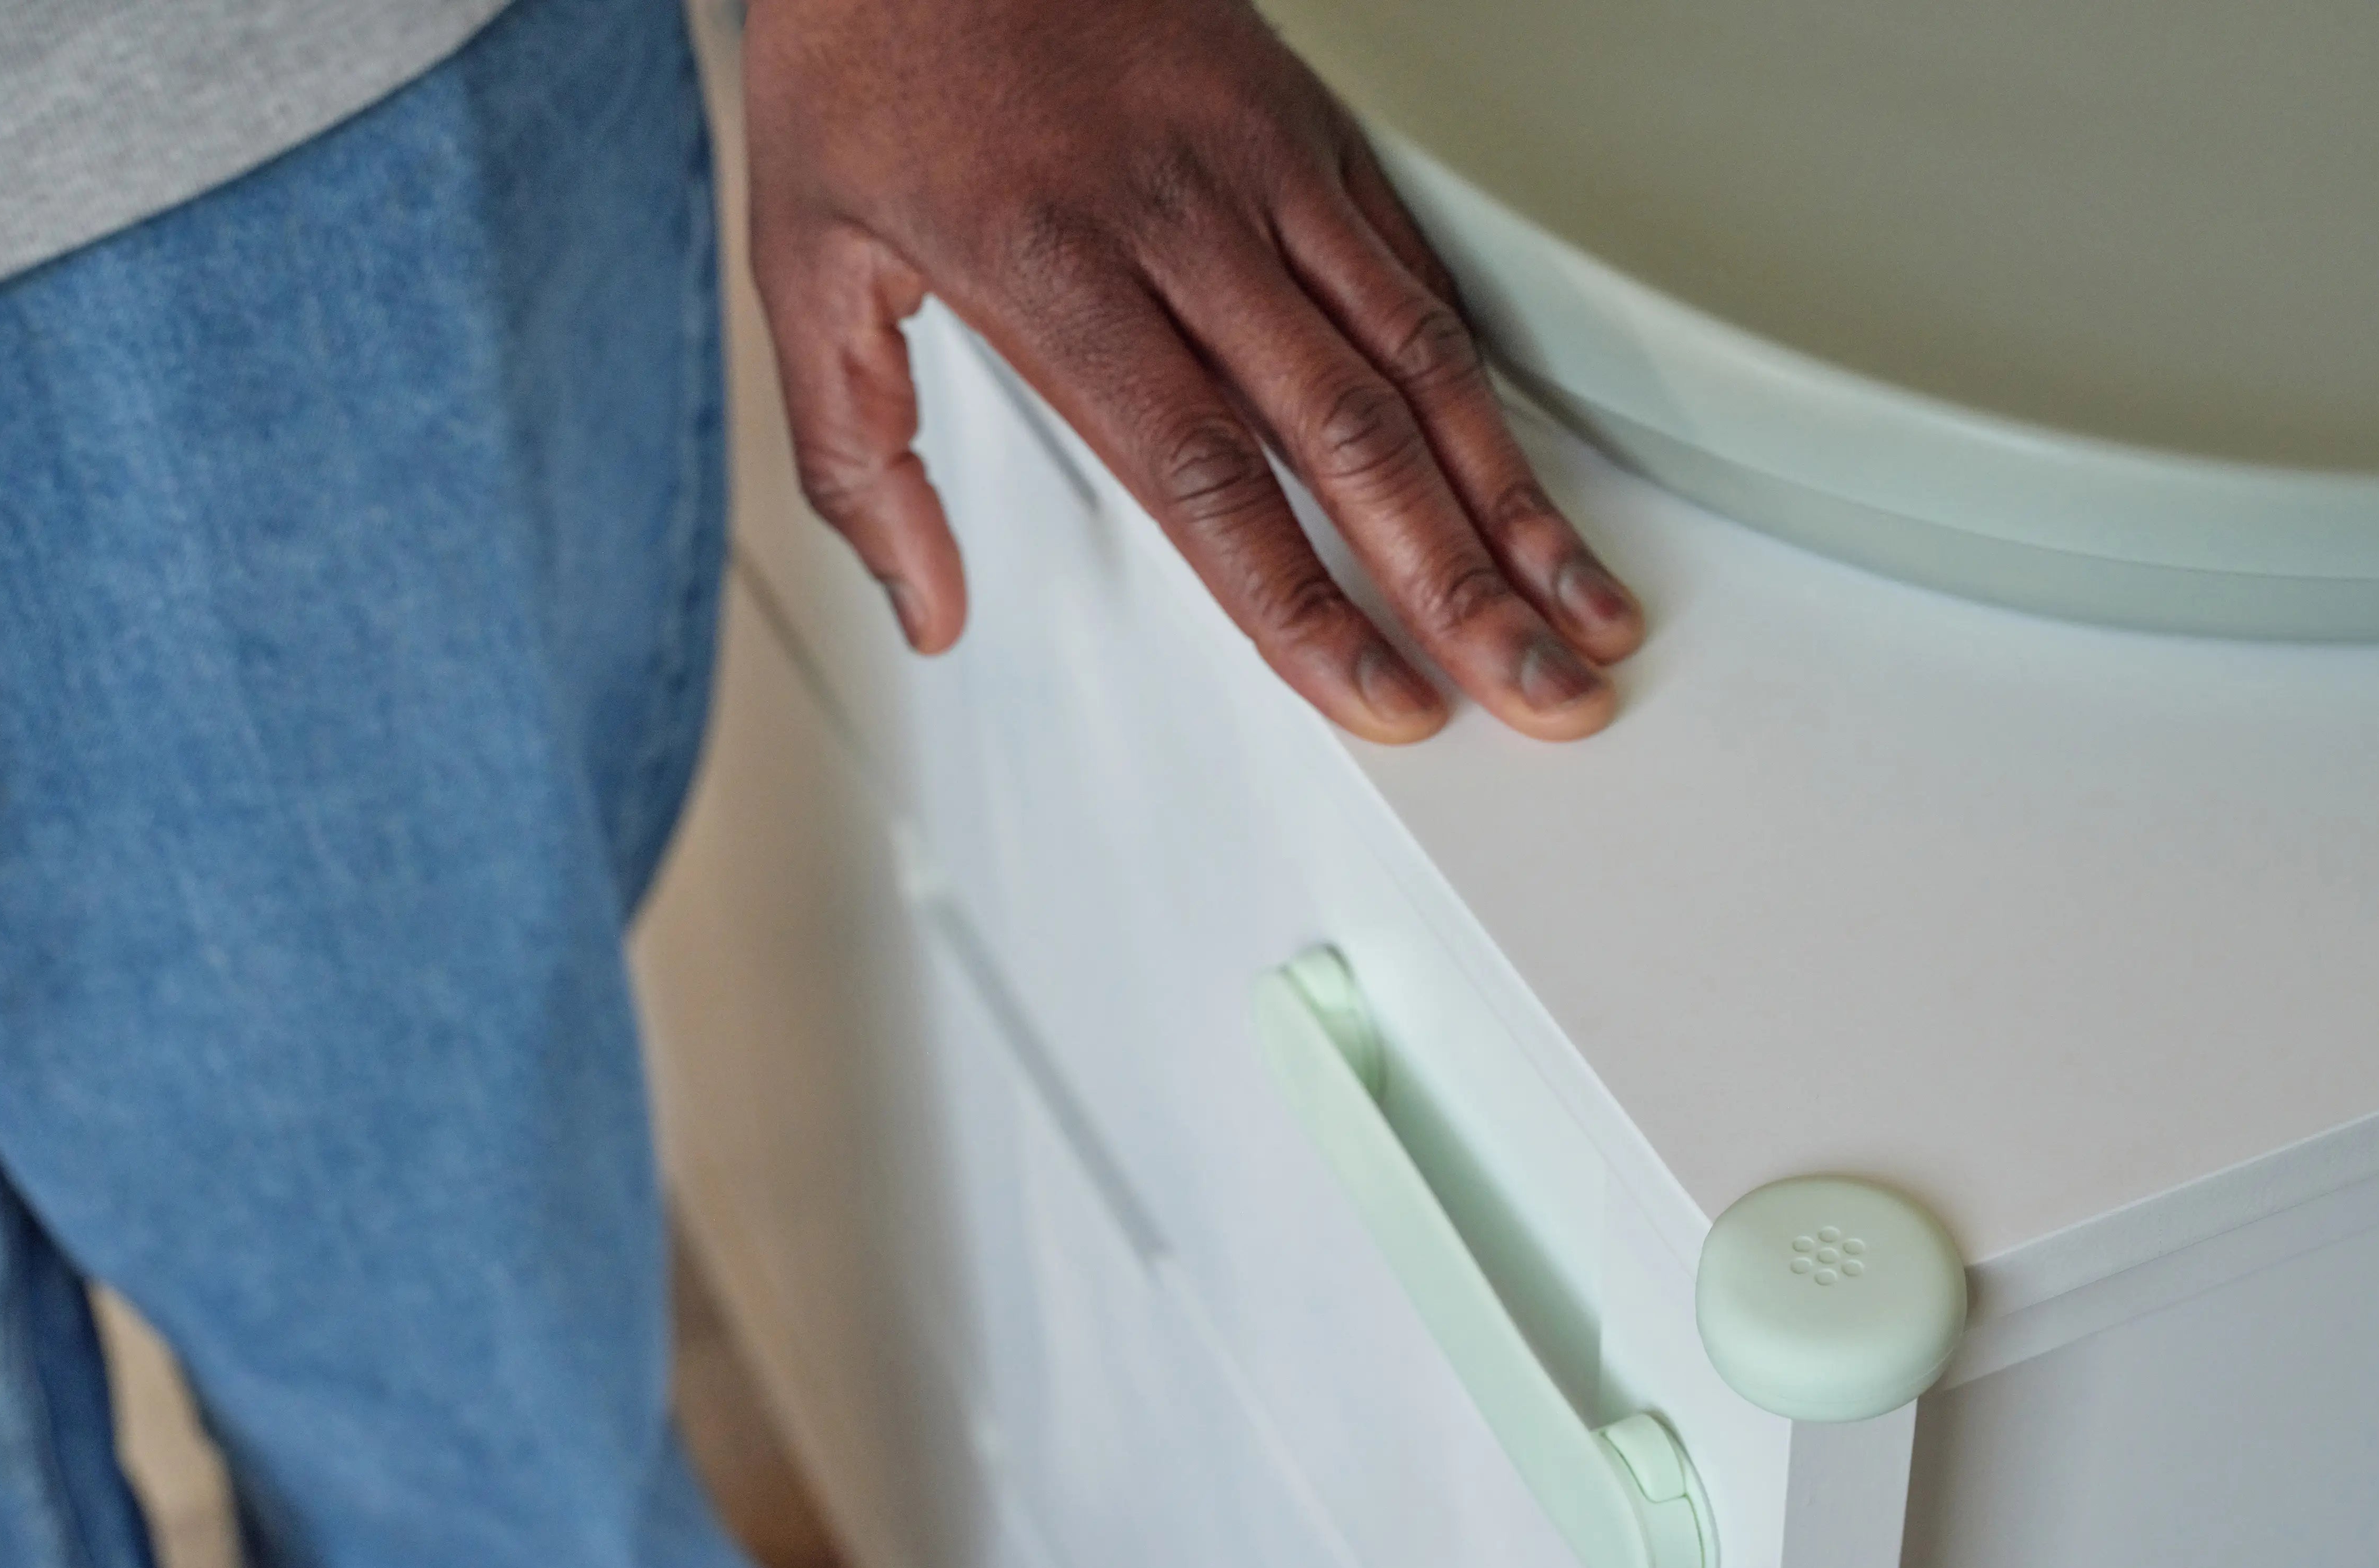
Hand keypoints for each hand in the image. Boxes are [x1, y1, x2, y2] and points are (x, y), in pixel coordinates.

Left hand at [743, 0, 1644, 742]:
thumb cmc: (870, 54)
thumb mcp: (800, 263)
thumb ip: (859, 462)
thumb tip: (927, 607)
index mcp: (1056, 271)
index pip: (1212, 482)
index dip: (1310, 605)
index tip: (1384, 693)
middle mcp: (1183, 220)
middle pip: (1354, 437)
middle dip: (1463, 584)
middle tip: (1539, 683)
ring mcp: (1263, 164)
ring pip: (1422, 356)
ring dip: (1514, 496)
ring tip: (1578, 598)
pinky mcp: (1308, 124)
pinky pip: (1415, 268)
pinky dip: (1481, 383)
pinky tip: (1523, 466)